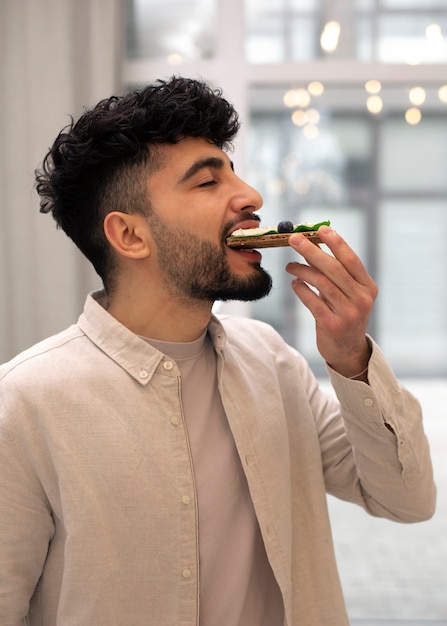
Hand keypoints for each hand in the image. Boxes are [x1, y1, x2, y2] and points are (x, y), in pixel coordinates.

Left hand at [286, 226, 377, 377]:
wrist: (347, 350)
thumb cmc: (343, 314)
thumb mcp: (345, 293)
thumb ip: (332, 271)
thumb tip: (313, 244)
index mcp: (367, 287)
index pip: (351, 259)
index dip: (336, 242)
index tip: (321, 229)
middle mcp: (362, 299)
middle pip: (334, 269)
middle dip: (312, 251)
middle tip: (294, 239)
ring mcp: (348, 313)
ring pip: (321, 283)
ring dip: (302, 270)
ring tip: (289, 266)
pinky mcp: (332, 325)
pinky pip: (312, 301)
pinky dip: (301, 289)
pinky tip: (294, 283)